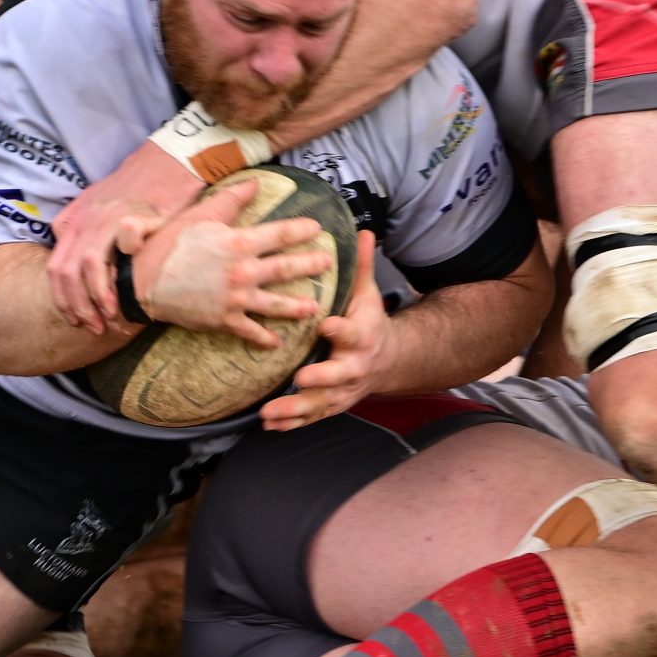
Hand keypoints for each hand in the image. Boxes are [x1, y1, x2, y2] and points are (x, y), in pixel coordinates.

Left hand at [48, 141, 203, 331]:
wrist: (168, 162)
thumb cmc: (137, 188)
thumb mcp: (98, 204)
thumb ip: (83, 231)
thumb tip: (74, 260)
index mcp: (73, 220)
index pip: (55, 268)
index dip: (63, 299)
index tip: (77, 318)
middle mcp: (84, 220)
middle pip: (65, 272)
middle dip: (76, 306)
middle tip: (91, 327)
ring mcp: (106, 218)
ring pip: (86, 266)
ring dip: (95, 298)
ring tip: (109, 317)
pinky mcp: (131, 218)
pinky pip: (115, 252)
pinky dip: (118, 277)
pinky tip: (128, 293)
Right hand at [128, 176, 330, 345]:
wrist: (143, 282)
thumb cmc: (170, 244)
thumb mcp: (200, 215)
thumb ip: (231, 200)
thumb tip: (255, 182)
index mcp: (239, 243)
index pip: (279, 235)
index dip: (300, 231)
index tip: (317, 228)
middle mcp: (243, 272)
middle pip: (285, 269)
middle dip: (310, 265)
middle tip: (328, 263)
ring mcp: (235, 299)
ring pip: (275, 304)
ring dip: (297, 306)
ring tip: (314, 306)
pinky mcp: (224, 320)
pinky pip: (250, 331)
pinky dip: (264, 338)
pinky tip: (277, 343)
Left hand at [260, 231, 383, 430]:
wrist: (387, 359)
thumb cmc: (368, 320)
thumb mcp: (367, 294)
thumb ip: (361, 267)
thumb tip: (364, 231)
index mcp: (361, 335)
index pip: (350, 332)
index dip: (340, 330)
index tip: (326, 325)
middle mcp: (354, 366)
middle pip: (338, 374)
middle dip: (320, 378)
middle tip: (300, 378)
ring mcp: (343, 389)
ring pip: (321, 402)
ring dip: (296, 408)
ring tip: (270, 412)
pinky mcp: (332, 404)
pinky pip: (312, 416)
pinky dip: (292, 423)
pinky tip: (269, 425)